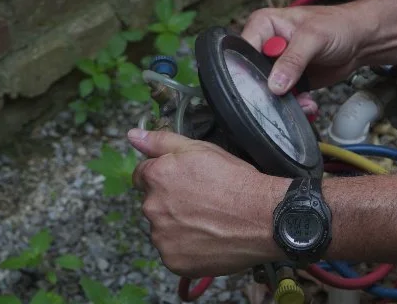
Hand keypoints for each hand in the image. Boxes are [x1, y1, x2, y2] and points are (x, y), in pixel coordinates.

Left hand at [128, 128, 288, 276]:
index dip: (165, 177)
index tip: (183, 183)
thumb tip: (133, 135)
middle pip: (153, 204)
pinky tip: (208, 239)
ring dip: (178, 226)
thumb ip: (161, 141)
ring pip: (163, 230)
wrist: (262, 217)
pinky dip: (187, 248)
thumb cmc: (235, 181)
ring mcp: (162, 237)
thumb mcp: (200, 149)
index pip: (142, 176)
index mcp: (155, 177)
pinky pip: (174, 253)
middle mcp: (151, 208)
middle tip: (202, 202)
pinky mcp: (174, 261)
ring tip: (208, 222)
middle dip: (171, 202)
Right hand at [241, 3, 377, 94]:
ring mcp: (277, 65)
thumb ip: (293, 60)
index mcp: (263, 25)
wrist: (360, 41)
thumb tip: (274, 84)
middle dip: (269, 89)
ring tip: (303, 100)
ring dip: (285, 101)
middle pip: (253, 73)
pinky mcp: (289, 81)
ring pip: (268, 90)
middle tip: (284, 96)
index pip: (243, 50)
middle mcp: (266, 45)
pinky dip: (296, 104)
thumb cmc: (338, 26)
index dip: (248, 69)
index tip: (260, 86)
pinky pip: (284, 98)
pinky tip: (308, 103)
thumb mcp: (314, 37)